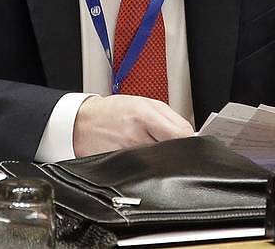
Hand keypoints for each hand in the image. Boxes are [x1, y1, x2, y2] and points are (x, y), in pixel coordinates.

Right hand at [72, 94, 193, 156]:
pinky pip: (144, 172)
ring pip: (159, 164)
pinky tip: (142, 158)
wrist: (83, 123)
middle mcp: (136, 137)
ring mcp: (127, 156)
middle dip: (176, 150)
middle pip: (172, 152)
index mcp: (144, 116)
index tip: (188, 140)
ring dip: (162, 159)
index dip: (188, 139)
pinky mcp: (120, 168)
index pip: (181, 135)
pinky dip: (148, 167)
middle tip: (169, 144)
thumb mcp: (145, 103)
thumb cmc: (114, 111)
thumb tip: (190, 133)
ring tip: (152, 148)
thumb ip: (170, 117)